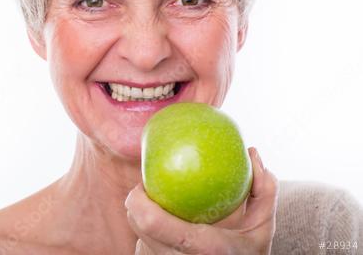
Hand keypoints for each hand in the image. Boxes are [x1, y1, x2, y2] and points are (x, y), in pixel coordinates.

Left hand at [125, 147, 277, 254]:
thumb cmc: (248, 253)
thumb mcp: (262, 226)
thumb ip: (263, 191)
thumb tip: (253, 153)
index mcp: (204, 248)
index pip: (152, 222)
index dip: (138, 200)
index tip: (143, 183)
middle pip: (138, 226)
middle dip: (136, 203)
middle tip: (147, 189)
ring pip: (137, 238)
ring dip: (141, 220)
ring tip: (156, 207)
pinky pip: (142, 249)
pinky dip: (147, 236)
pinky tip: (161, 228)